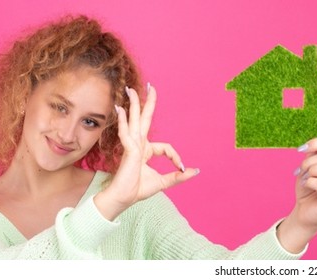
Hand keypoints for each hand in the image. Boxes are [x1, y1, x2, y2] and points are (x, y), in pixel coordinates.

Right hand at [94, 84, 198, 220]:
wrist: (122, 199)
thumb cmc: (137, 190)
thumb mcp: (163, 182)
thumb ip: (178, 176)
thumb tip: (196, 171)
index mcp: (145, 152)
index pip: (165, 147)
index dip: (176, 157)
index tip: (181, 168)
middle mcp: (138, 145)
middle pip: (144, 119)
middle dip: (147, 103)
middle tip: (150, 86)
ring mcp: (132, 146)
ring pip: (134, 120)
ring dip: (133, 104)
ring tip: (131, 89)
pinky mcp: (128, 150)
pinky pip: (127, 132)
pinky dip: (123, 121)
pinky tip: (120, 109)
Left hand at [278, 137, 316, 251]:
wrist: (303, 211)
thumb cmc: (308, 188)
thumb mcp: (309, 166)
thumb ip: (313, 154)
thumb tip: (311, 146)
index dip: (316, 143)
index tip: (300, 149)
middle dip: (308, 162)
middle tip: (301, 171)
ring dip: (310, 172)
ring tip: (305, 178)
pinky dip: (309, 182)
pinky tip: (306, 186)